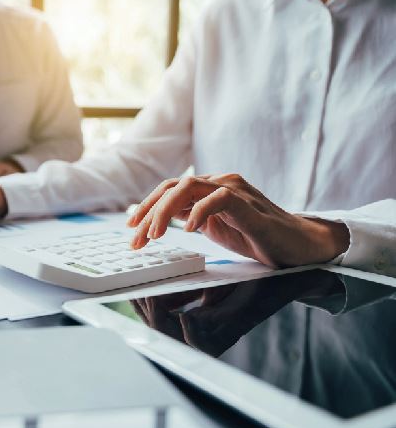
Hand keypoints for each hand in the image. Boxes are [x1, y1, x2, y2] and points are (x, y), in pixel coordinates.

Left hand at [126, 174, 349, 267]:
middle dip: (147, 211)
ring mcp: (233, 189)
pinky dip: (198, 213)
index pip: (168, 190)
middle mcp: (218, 182)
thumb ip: (188, 217)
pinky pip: (217, 199)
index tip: (130, 229)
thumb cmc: (255, 236)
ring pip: (187, 188)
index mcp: (208, 188)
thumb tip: (156, 220)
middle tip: (135, 237)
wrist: (297, 245)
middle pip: (171, 187)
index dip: (145, 207)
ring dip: (164, 212)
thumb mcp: (212, 228)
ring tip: (155, 236)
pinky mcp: (247, 203)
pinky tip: (188, 230)